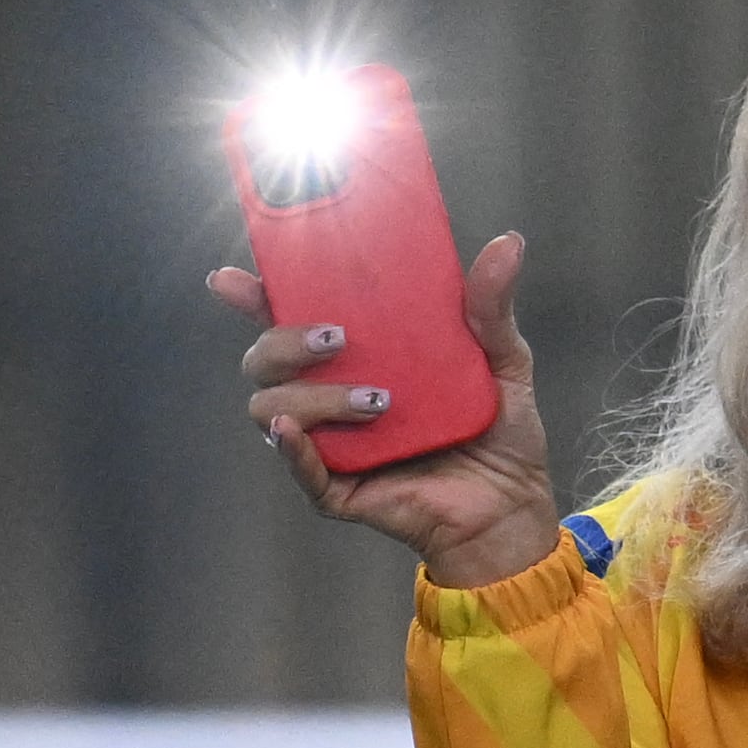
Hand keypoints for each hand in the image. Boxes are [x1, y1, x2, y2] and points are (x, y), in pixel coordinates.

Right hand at [210, 232, 558, 587]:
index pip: (291, 317)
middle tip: (339, 339)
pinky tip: (294, 431)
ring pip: (272, 407)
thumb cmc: (500, 431)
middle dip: (285, 342)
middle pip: (265, 359)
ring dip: (314, 397)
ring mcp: (330, 441)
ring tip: (377, 400)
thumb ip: (492, 307)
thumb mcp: (503, 360)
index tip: (233, 280)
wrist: (514, 504)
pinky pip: (299, 468)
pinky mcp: (338, 488)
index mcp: (361, 355)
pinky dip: (293, 448)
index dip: (256, 296)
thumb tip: (507, 244)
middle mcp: (332, 393)